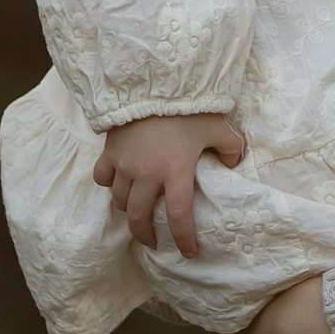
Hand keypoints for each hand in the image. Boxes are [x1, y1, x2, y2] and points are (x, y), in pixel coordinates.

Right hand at [94, 111, 246, 260]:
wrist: (153, 80)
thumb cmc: (188, 105)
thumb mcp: (219, 125)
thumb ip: (230, 147)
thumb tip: (232, 163)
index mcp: (176, 171)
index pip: (179, 217)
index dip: (184, 239)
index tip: (189, 253)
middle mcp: (147, 174)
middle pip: (140, 218)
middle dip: (147, 236)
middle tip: (155, 242)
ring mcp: (124, 164)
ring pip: (120, 201)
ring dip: (130, 211)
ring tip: (138, 213)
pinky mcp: (109, 151)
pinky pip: (102, 178)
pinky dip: (108, 184)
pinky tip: (117, 183)